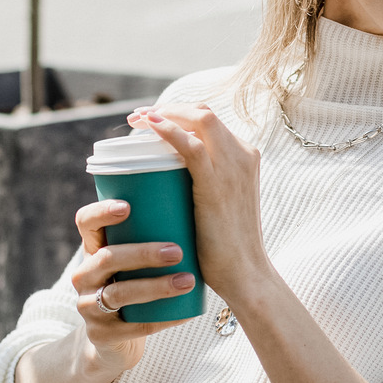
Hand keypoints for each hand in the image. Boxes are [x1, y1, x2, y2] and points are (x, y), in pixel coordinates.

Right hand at [69, 198, 199, 372]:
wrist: (113, 342)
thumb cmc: (132, 288)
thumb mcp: (130, 264)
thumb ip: (149, 240)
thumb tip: (197, 209)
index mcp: (92, 250)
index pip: (85, 223)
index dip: (101, 212)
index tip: (128, 206)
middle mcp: (84, 277)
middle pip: (107, 258)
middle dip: (143, 253)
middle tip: (177, 251)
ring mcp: (89, 307)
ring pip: (121, 293)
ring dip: (157, 287)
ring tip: (188, 281)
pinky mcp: (102, 335)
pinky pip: (137, 325)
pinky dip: (166, 318)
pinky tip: (188, 311)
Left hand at [130, 104, 378, 382]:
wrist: (244, 274)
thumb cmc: (226, 248)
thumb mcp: (220, 208)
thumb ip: (204, 191)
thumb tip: (171, 189)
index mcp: (246, 157)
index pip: (210, 121)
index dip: (180, 113)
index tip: (152, 120)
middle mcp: (243, 154)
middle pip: (203, 113)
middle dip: (168, 108)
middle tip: (139, 118)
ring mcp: (233, 165)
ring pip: (198, 119)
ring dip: (164, 112)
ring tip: (136, 120)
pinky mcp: (215, 181)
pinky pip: (190, 144)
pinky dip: (168, 129)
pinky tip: (148, 126)